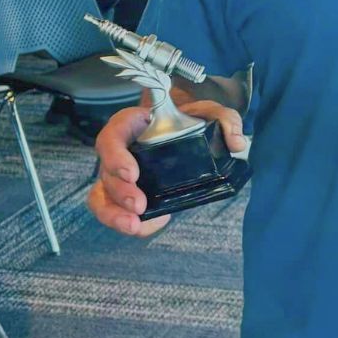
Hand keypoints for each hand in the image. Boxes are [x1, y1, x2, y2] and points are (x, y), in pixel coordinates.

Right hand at [88, 100, 246, 236]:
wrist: (183, 129)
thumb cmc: (189, 118)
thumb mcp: (209, 111)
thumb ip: (225, 119)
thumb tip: (236, 142)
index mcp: (132, 125)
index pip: (112, 135)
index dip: (116, 156)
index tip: (133, 173)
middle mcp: (119, 150)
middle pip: (106, 172)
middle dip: (119, 193)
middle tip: (139, 206)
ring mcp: (118, 173)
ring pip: (101, 196)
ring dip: (113, 214)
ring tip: (134, 226)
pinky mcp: (125, 193)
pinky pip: (114, 210)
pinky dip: (126, 222)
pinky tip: (148, 226)